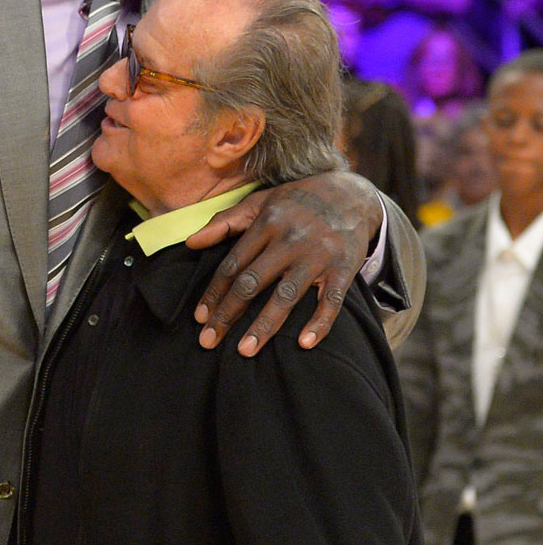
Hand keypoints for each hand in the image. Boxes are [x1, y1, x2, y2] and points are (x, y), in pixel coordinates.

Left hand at [189, 172, 381, 354]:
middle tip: (208, 340)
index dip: (214, 292)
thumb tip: (190, 242)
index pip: (233, 264)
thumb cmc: (298, 201)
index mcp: (267, 223)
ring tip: (245, 351)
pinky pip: (331, 300)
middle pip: (252, 282)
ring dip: (264, 325)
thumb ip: (225, 221)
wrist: (353, 193)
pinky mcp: (344, 268)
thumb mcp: (260, 202)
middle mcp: (290, 239)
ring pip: (286, 295)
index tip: (199, 317)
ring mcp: (318, 254)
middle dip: (227, 313)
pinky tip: (304, 344)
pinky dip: (320, 323)